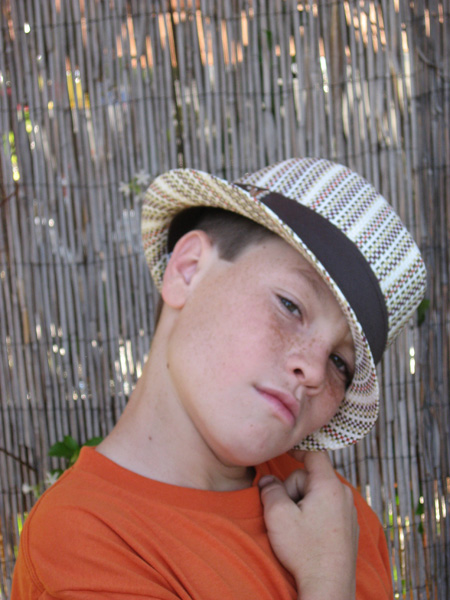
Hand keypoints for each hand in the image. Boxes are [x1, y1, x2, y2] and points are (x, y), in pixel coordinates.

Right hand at [259, 451, 358, 599]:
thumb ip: (270, 489)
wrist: (329, 587)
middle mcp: (344, 495)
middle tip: (286, 512)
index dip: (298, 450)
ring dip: (303, 503)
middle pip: (312, 477)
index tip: (285, 449)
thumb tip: (267, 480)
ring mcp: (349, 513)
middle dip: (294, 489)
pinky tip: (308, 535)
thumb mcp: (278, 515)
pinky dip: (314, 514)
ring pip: (318, 494)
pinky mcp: (348, 528)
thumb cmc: (305, 550)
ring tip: (297, 528)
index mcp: (329, 486)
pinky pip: (327, 509)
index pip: (314, 454)